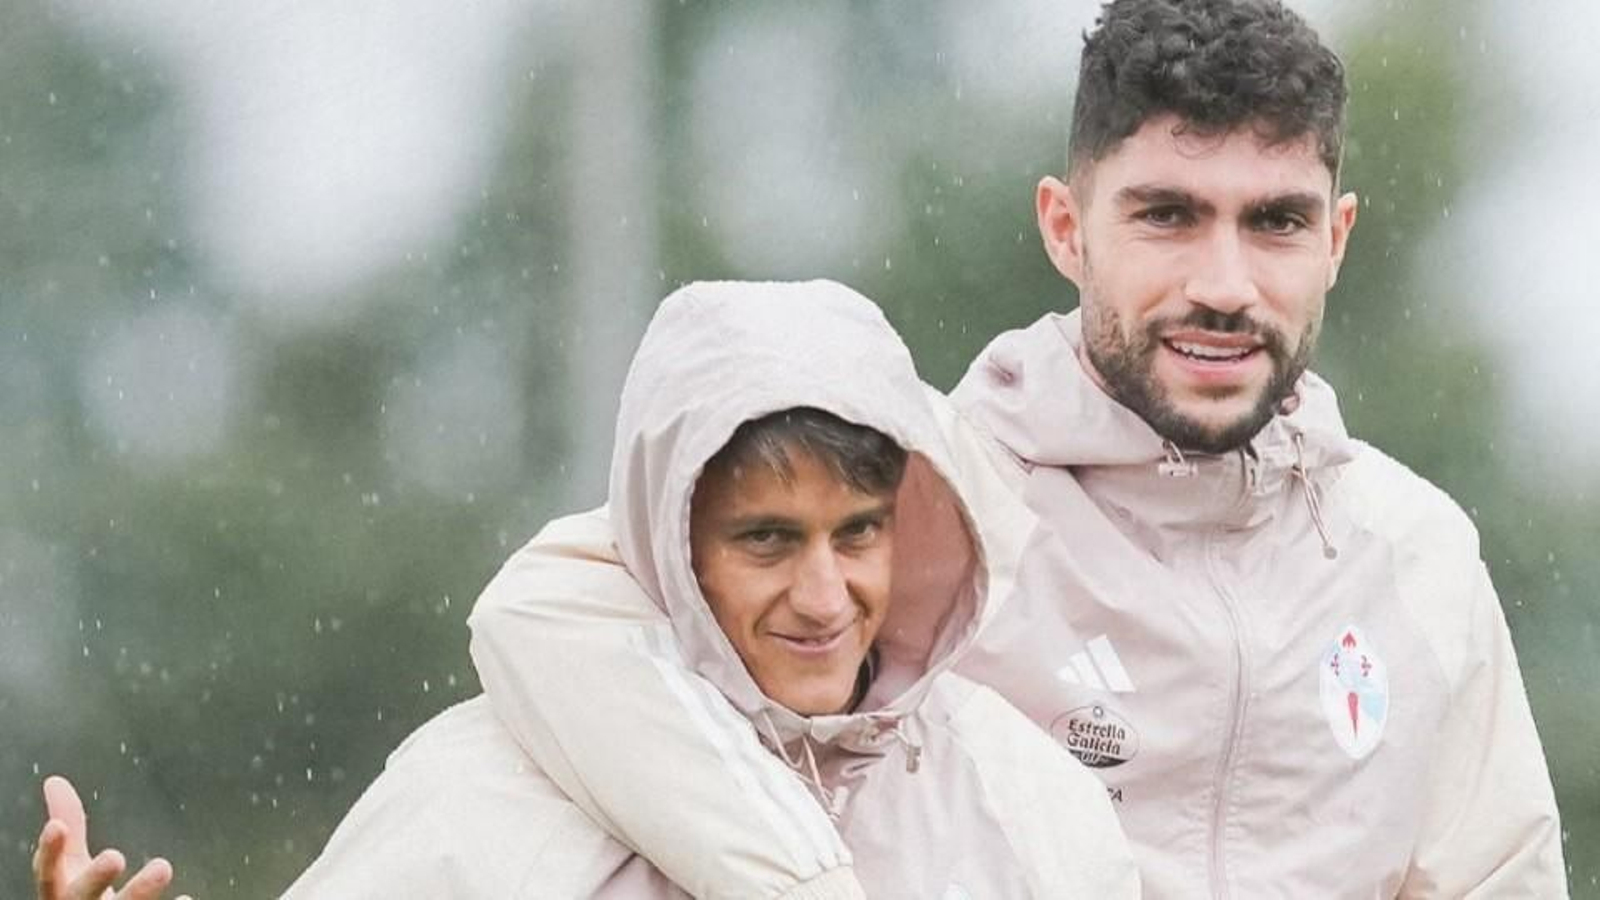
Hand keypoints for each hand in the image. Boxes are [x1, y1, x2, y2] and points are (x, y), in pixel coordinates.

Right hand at [33, 775, 187, 899]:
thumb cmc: (83, 898)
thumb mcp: (72, 864)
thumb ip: (70, 827)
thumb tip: (55, 782)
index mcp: (61, 891)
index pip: (47, 874)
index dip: (49, 852)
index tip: (56, 826)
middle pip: (79, 899)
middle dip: (93, 879)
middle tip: (114, 855)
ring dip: (139, 892)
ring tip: (162, 866)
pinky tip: (187, 899)